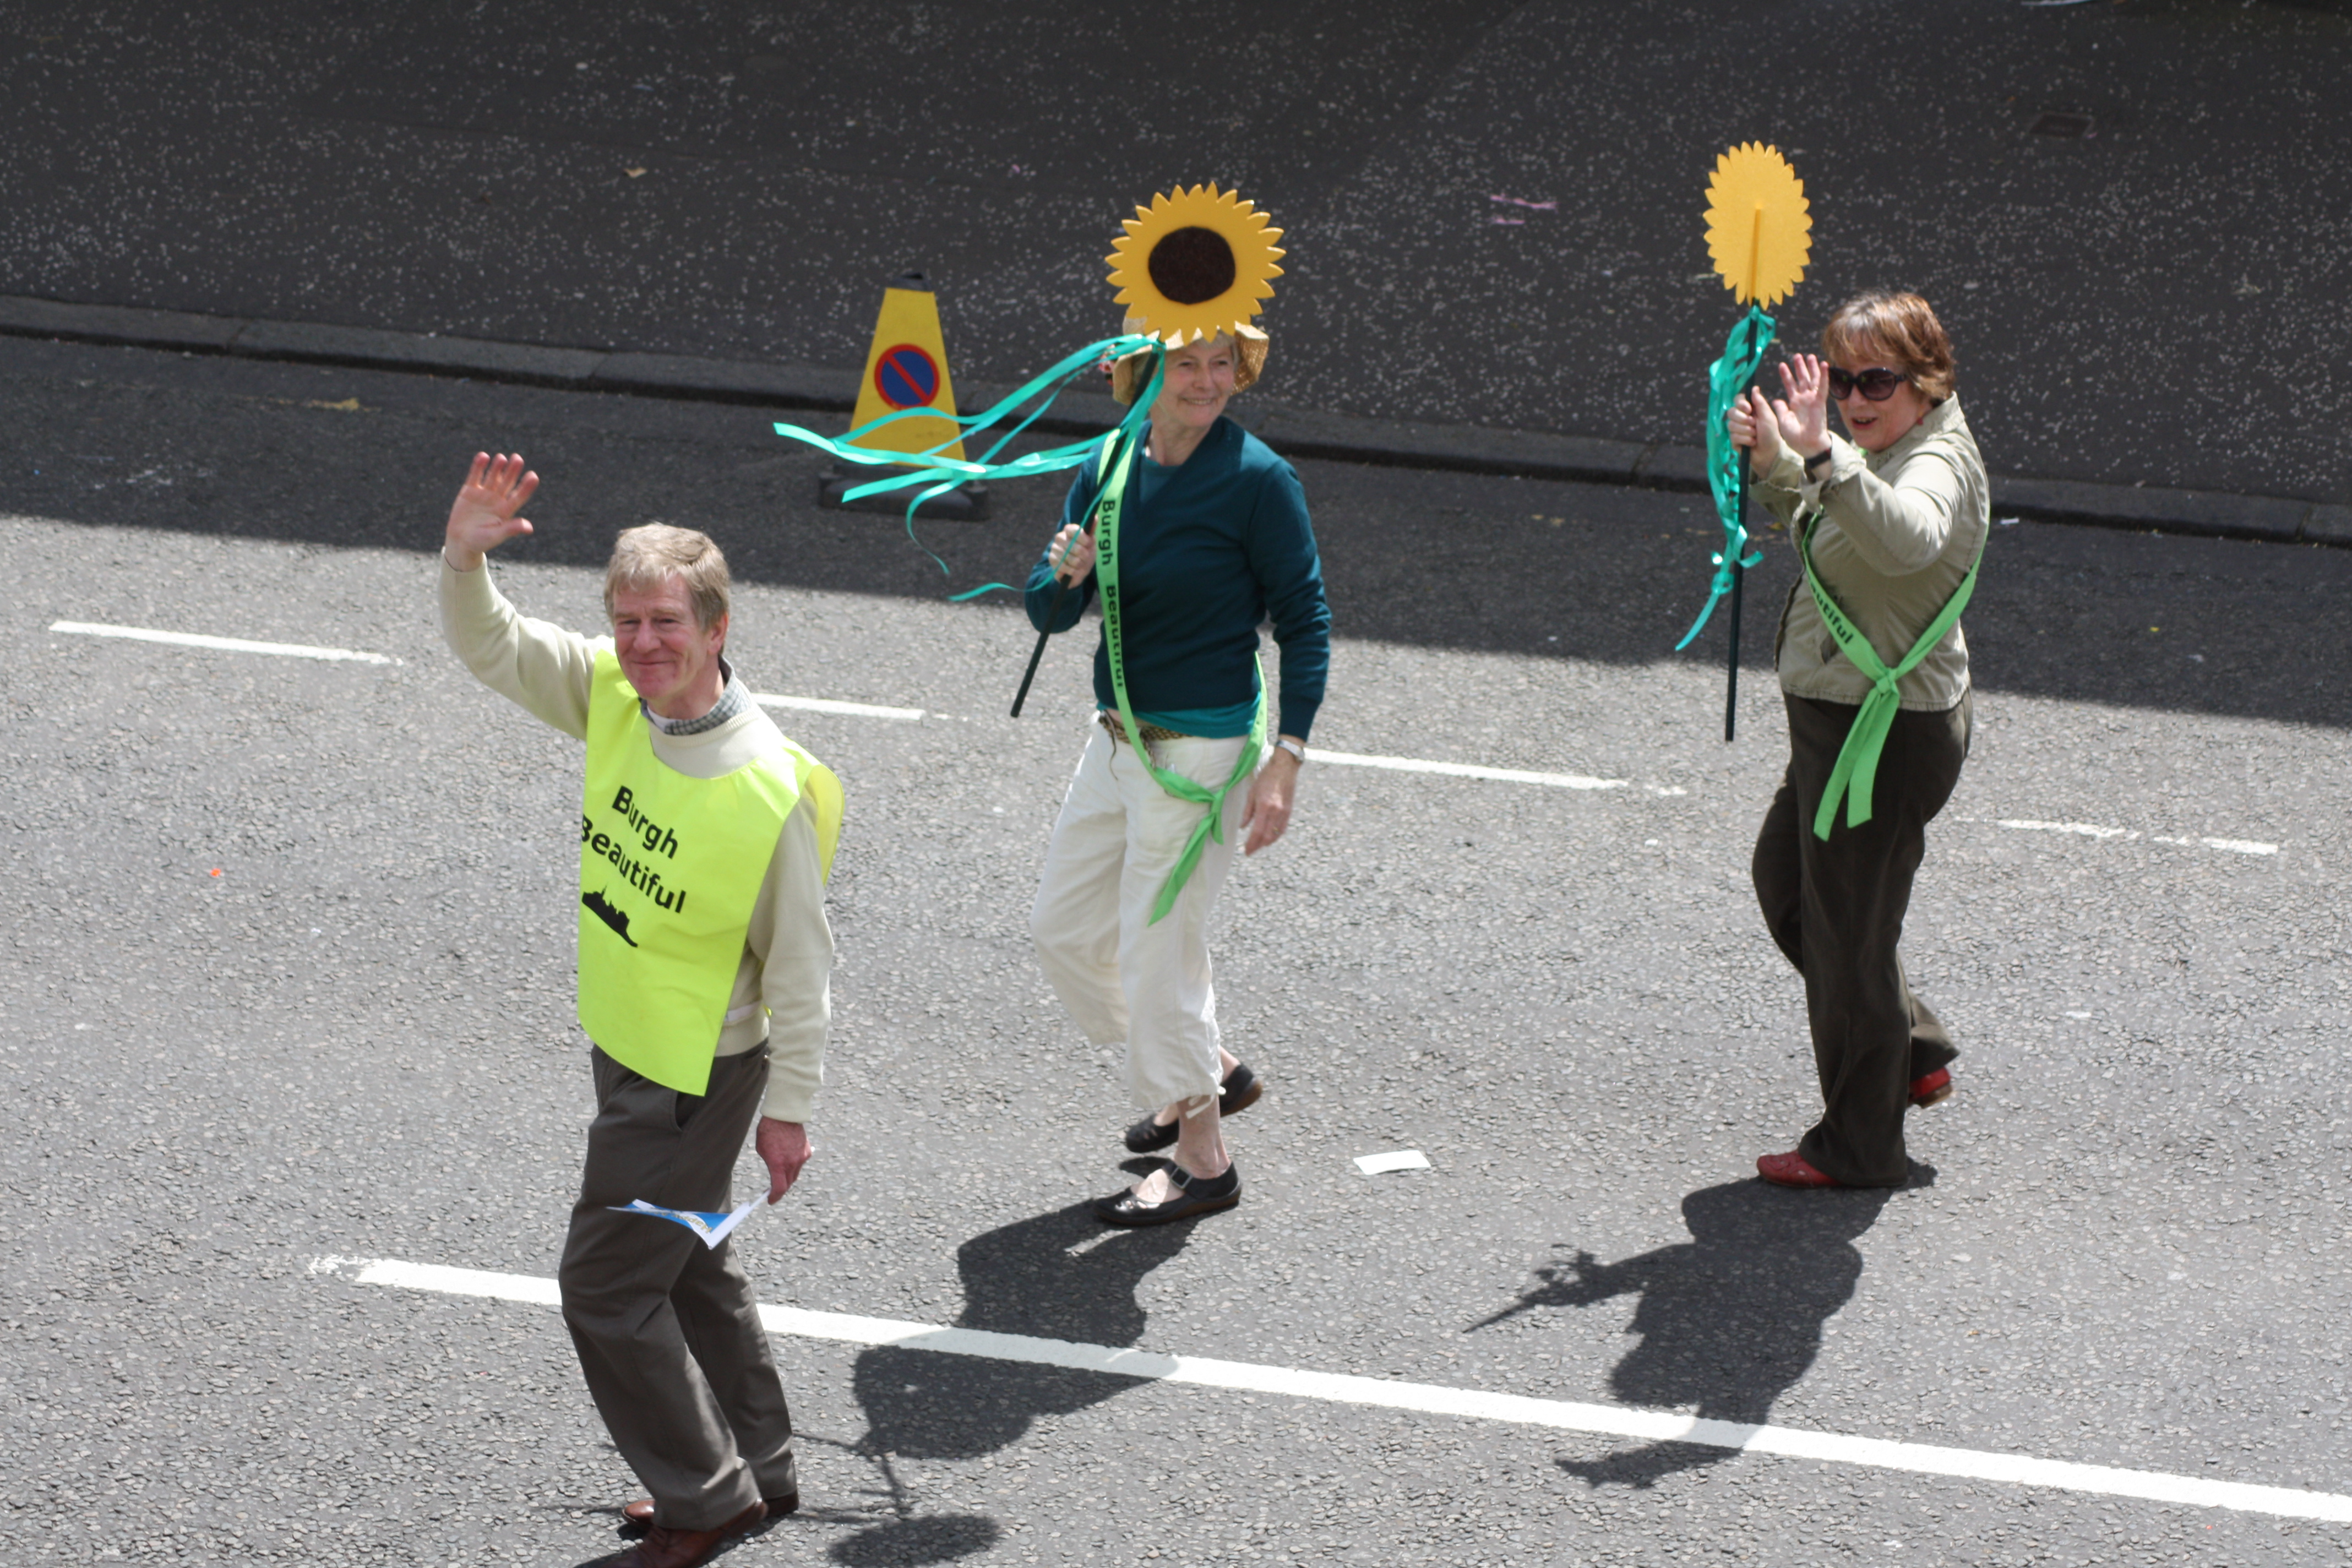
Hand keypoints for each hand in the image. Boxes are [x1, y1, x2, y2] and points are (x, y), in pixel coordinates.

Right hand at [444, 452, 538, 570]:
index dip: (526, 486)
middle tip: (518, 459)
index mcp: (506, 511)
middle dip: (513, 471)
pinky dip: (479, 466)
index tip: (533, 476)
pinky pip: (475, 476)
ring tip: (502, 458)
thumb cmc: (481, 542)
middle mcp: (497, 500)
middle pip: (507, 483)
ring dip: (497, 467)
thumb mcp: (496, 536)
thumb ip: (510, 529)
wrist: (461, 542)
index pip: (519, 496)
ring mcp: (484, 494)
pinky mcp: (469, 491)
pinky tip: (483, 456)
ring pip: (493, 477)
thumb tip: (529, 528)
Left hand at [756, 1117, 810, 1202]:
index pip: (779, 1188)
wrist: (784, 1115)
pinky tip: (788, 1156)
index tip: (770, 1200)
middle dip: (781, 1188)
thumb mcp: (762, 1150)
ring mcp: (802, 1157)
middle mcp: (792, 1163)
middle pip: (788, 1184)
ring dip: (788, 1176)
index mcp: (778, 1164)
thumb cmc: (768, 1131)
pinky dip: (794, 1164)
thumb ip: (769, 1164)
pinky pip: (800, 1163)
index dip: (774, 1197)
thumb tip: (774, 1173)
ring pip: (795, 1174)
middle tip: (773, 1189)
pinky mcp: (807, 1151)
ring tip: (780, 1170)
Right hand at [1048, 523, 1094, 584]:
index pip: (1074, 530)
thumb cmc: (1085, 553)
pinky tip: (1074, 570)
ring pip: (1072, 559)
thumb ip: (1091, 530)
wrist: (1077, 569)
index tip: (1089, 544)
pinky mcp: (1051, 561)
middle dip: (1085, 556)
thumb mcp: (1091, 542)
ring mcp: (1054, 549)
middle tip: (1086, 557)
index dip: (1083, 538)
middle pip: (1075, 547)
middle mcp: (1059, 537)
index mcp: (1069, 530)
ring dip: (1080, 565)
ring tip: (1080, 564)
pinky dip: (1073, 571)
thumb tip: (1096, 517)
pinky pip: (1065, 567)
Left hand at [1241, 744, 1300, 854]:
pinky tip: (1270, 838)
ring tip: (1258, 846)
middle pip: (1267, 837)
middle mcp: (1276, 812)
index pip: (1257, 832)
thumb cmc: (1266, 777)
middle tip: (1250, 851)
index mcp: (1265, 807)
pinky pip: (1283, 828)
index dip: (1251, 844)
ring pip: (1276, 835)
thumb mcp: (1252, 793)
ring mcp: (1284, 812)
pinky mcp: (1289, 811)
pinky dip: (1276, 836)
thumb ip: (1247, 812)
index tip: (1246, 851)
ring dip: (1266, 843)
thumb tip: (1243, 827)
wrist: (1284, 768)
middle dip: (1258, 846)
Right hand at [1727, 387, 1780, 477]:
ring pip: (1731, 425)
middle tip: (1754, 424)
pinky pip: (1733, 436)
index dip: (1740, 403)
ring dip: (1746, 431)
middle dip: (1743, 419)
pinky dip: (1745, 439)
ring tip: (1755, 435)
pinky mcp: (1733, 440)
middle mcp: (1741, 418)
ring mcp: (1736, 429)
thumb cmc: (1771, 433)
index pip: (1737, 400)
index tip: (1749, 409)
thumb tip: (1754, 387)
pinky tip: (1752, 443)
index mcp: (1749, 409)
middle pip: (1731, 412)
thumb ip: (1760, 402)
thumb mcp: (1767, 416)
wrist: (1770, 453)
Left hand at [1771, 354, 1831, 459]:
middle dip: (1799, 367)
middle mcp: (1804, 399)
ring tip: (1809, 356)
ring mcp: (1813, 400)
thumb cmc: (1795, 437)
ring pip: (1812, 380)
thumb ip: (1780, 409)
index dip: (1786, 375)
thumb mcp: (1783, 421)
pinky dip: (1824, 375)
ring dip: (1811, 368)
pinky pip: (1823, 386)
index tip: (1782, 365)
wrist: (1807, 445)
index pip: (1790, 385)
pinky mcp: (1820, 402)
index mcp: (1794, 403)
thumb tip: (1776, 399)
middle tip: (1796, 355)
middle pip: (1802, 379)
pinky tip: (1824, 364)